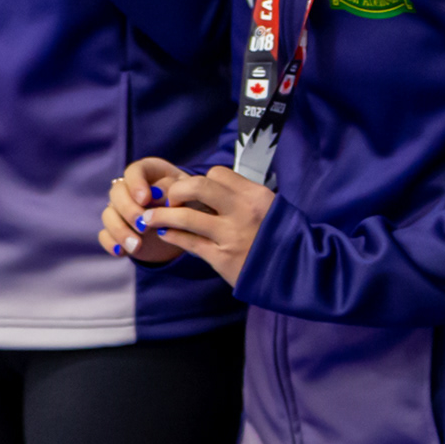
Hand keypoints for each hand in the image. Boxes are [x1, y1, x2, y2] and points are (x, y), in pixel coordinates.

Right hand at [97, 156, 190, 264]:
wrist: (188, 228)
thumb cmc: (191, 203)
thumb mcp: (188, 194)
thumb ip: (174, 189)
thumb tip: (156, 193)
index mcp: (150, 173)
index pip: (134, 170)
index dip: (136, 183)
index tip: (145, 199)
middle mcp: (130, 188)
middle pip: (117, 192)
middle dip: (128, 210)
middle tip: (144, 226)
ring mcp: (121, 209)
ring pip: (108, 214)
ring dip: (120, 230)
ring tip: (137, 245)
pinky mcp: (118, 229)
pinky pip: (105, 234)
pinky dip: (111, 243)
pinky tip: (123, 252)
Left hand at [120, 166, 274, 286]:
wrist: (295, 269)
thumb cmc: (280, 235)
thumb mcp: (269, 206)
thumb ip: (241, 196)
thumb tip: (208, 188)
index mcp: (254, 195)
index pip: (217, 174)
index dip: (200, 180)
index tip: (191, 190)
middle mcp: (242, 211)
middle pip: (198, 187)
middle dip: (176, 191)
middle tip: (168, 199)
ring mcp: (230, 235)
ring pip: (185, 217)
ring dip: (161, 215)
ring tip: (149, 218)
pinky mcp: (221, 258)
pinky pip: (188, 243)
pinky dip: (171, 236)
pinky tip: (164, 234)